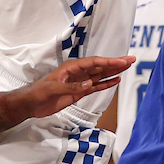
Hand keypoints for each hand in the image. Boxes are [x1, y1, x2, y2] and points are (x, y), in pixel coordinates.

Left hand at [2, 55, 134, 123]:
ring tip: (127, 67)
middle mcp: (78, 72)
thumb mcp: (54, 89)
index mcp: (71, 67)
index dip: (109, 62)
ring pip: (100, 75)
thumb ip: (72, 87)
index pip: (94, 63)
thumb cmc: (39, 93)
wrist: (31, 104)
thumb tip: (90, 84)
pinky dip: (106, 84)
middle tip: (131, 60)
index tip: (122, 61)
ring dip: (113, 72)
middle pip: (100, 66)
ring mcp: (79, 82)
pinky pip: (95, 86)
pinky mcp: (79, 92)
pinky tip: (115, 81)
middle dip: (115, 63)